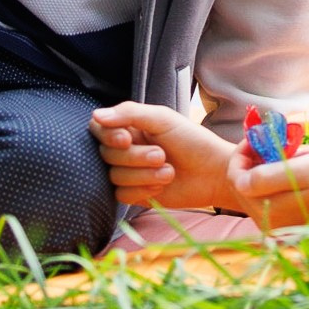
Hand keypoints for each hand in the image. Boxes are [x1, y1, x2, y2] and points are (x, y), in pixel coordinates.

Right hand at [89, 101, 239, 211]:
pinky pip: (122, 195)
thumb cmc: (191, 140)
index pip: (99, 129)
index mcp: (130, 127)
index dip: (108, 136)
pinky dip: (141, 190)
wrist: (213, 173)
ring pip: (114, 176)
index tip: (127, 139)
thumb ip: (129, 113)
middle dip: (135, 157)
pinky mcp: (135, 194)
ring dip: (143, 175)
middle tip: (162, 155)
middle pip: (106, 155)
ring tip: (168, 171)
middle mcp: (126, 150)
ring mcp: (130, 173)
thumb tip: (95, 115)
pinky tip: (160, 187)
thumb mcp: (161, 119)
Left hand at [228, 143, 308, 231]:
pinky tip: (286, 172)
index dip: (243, 152)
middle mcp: (269, 224)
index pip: (236, 177)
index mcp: (271, 209)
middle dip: (250, 160)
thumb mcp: (304, 169)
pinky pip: (265, 199)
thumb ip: (268, 177)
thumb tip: (240, 180)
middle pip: (241, 185)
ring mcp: (276, 227)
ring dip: (259, 170)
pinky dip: (269, 182)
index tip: (258, 137)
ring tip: (280, 155)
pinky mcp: (284, 226)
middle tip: (268, 141)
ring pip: (252, 192)